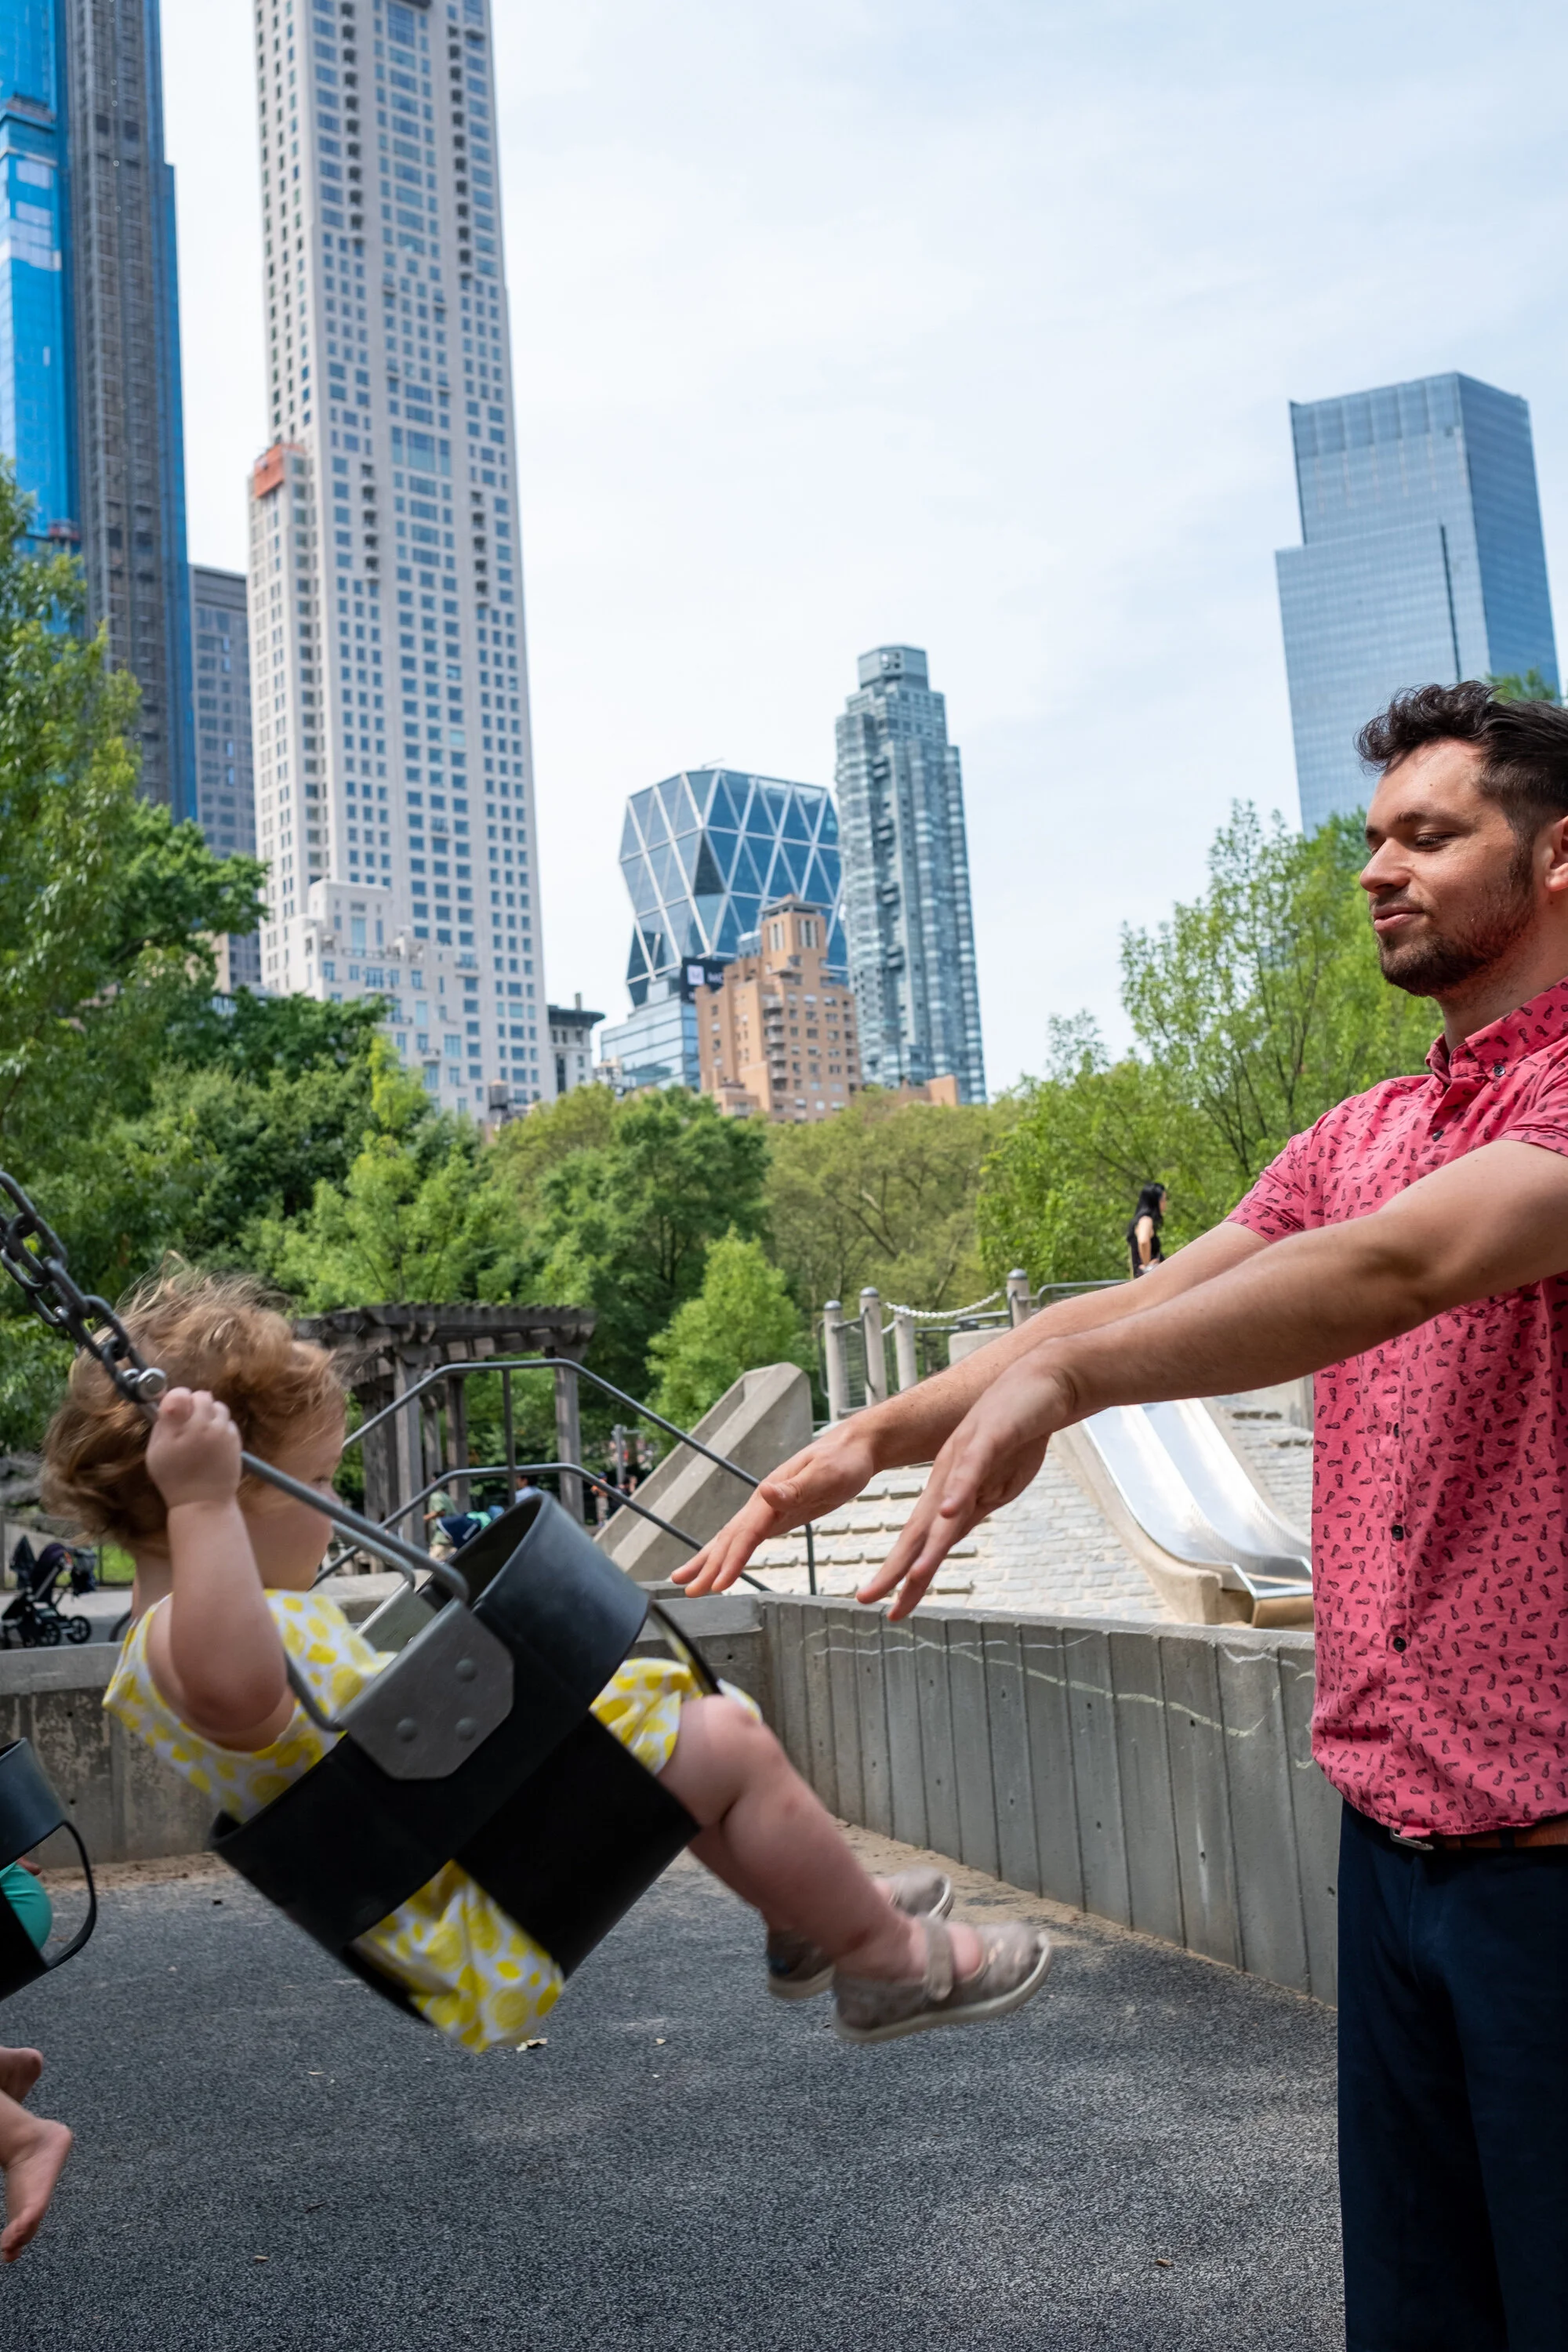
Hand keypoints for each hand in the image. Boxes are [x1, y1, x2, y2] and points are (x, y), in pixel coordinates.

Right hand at [145, 1388, 242, 1512]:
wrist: (203, 1501)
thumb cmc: (174, 1478)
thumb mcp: (155, 1452)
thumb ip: (162, 1425)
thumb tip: (170, 1402)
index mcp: (177, 1430)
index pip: (179, 1395)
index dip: (177, 1397)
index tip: (175, 1408)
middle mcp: (203, 1426)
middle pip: (202, 1396)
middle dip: (194, 1404)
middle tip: (188, 1420)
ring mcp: (222, 1432)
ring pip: (218, 1406)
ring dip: (209, 1413)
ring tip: (202, 1430)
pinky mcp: (236, 1439)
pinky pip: (228, 1421)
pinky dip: (220, 1425)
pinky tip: (212, 1441)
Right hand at [672, 1421, 880, 1593]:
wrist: (856, 1446)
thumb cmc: (843, 1459)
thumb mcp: (825, 1474)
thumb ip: (794, 1488)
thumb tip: (764, 1492)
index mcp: (771, 1495)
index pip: (745, 1534)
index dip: (731, 1561)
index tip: (717, 1586)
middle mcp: (764, 1503)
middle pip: (730, 1538)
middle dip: (708, 1565)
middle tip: (688, 1590)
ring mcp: (770, 1510)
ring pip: (733, 1538)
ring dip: (711, 1560)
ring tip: (688, 1581)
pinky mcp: (780, 1515)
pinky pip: (749, 1538)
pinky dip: (733, 1553)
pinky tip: (725, 1562)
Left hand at [857, 1358, 1074, 1619]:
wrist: (1044, 1381)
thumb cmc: (1020, 1431)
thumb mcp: (998, 1481)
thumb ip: (976, 1505)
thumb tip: (955, 1530)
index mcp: (952, 1490)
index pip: (923, 1542)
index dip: (905, 1576)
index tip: (889, 1608)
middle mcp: (950, 1477)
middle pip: (920, 1532)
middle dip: (896, 1570)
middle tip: (868, 1599)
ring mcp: (966, 1457)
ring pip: (941, 1507)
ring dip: (927, 1544)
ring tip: (910, 1575)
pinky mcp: (989, 1436)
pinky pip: (970, 1468)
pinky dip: (958, 1492)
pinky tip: (948, 1512)